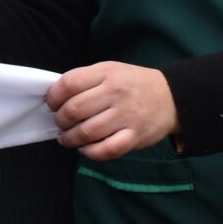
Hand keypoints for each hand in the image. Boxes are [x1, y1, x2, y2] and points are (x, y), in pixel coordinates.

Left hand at [47, 62, 178, 159]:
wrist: (171, 97)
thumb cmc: (132, 84)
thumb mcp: (110, 71)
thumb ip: (85, 80)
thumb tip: (55, 98)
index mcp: (106, 73)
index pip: (69, 84)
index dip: (53, 96)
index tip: (51, 104)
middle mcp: (116, 93)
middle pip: (74, 110)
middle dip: (60, 120)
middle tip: (60, 123)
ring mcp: (126, 116)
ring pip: (86, 132)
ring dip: (70, 138)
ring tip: (67, 138)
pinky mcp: (134, 136)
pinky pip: (106, 150)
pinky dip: (90, 153)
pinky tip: (85, 149)